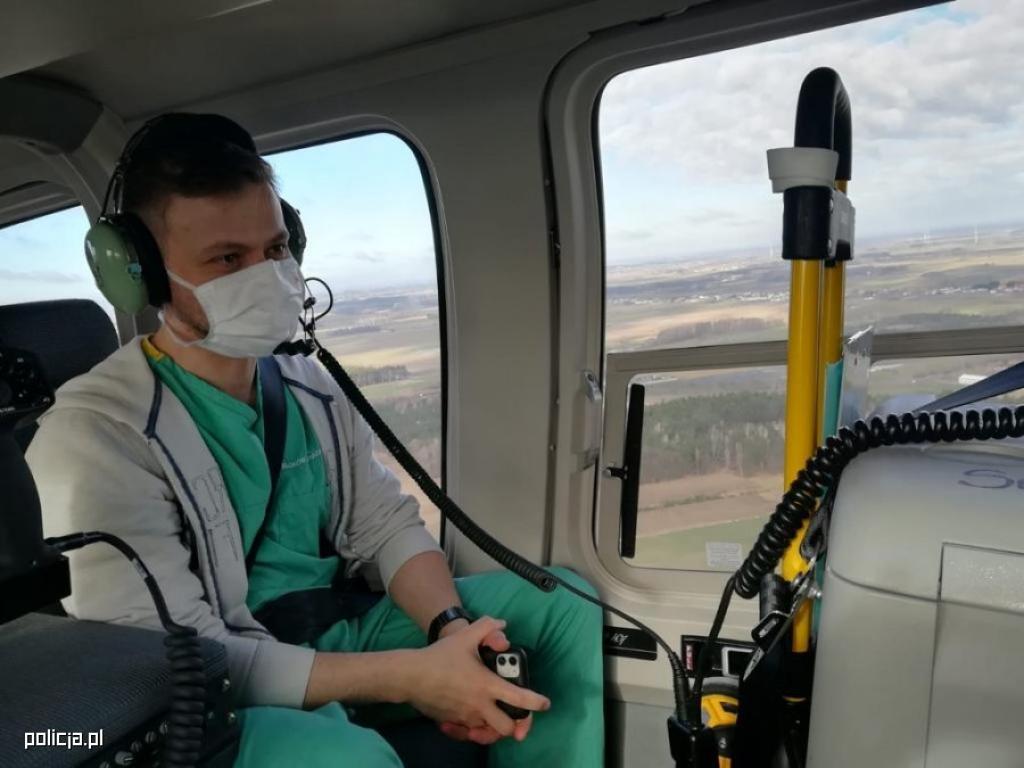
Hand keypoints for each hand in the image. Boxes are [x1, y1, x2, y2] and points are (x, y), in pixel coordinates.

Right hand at [401, 617, 548, 741]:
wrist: (410, 676)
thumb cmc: (440, 656)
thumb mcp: (465, 637)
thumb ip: (487, 627)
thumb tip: (503, 624)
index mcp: (487, 685)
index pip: (519, 699)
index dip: (536, 703)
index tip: (544, 704)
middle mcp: (479, 706)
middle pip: (506, 728)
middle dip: (515, 725)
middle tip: (515, 715)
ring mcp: (466, 717)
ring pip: (488, 732)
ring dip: (494, 727)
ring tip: (494, 715)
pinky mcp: (454, 722)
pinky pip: (470, 731)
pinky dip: (476, 728)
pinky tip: (473, 716)